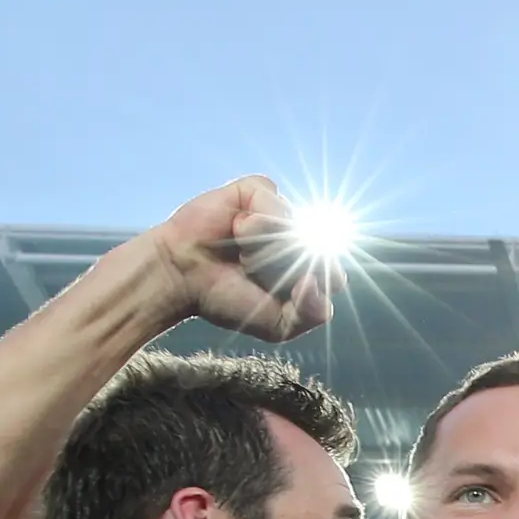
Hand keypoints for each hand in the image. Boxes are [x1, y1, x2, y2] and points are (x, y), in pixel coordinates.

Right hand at [144, 176, 334, 343]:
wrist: (183, 276)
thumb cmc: (226, 298)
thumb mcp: (277, 325)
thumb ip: (312, 314)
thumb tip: (316, 280)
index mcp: (308, 271)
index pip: (335, 279)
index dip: (312, 287)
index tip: (284, 293)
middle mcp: (298, 242)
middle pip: (319, 251)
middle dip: (284, 268)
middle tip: (252, 273)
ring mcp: (280, 216)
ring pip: (295, 226)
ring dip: (265, 247)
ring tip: (241, 252)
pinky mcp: (258, 193)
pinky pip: (274, 201)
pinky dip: (255, 220)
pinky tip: (235, 228)